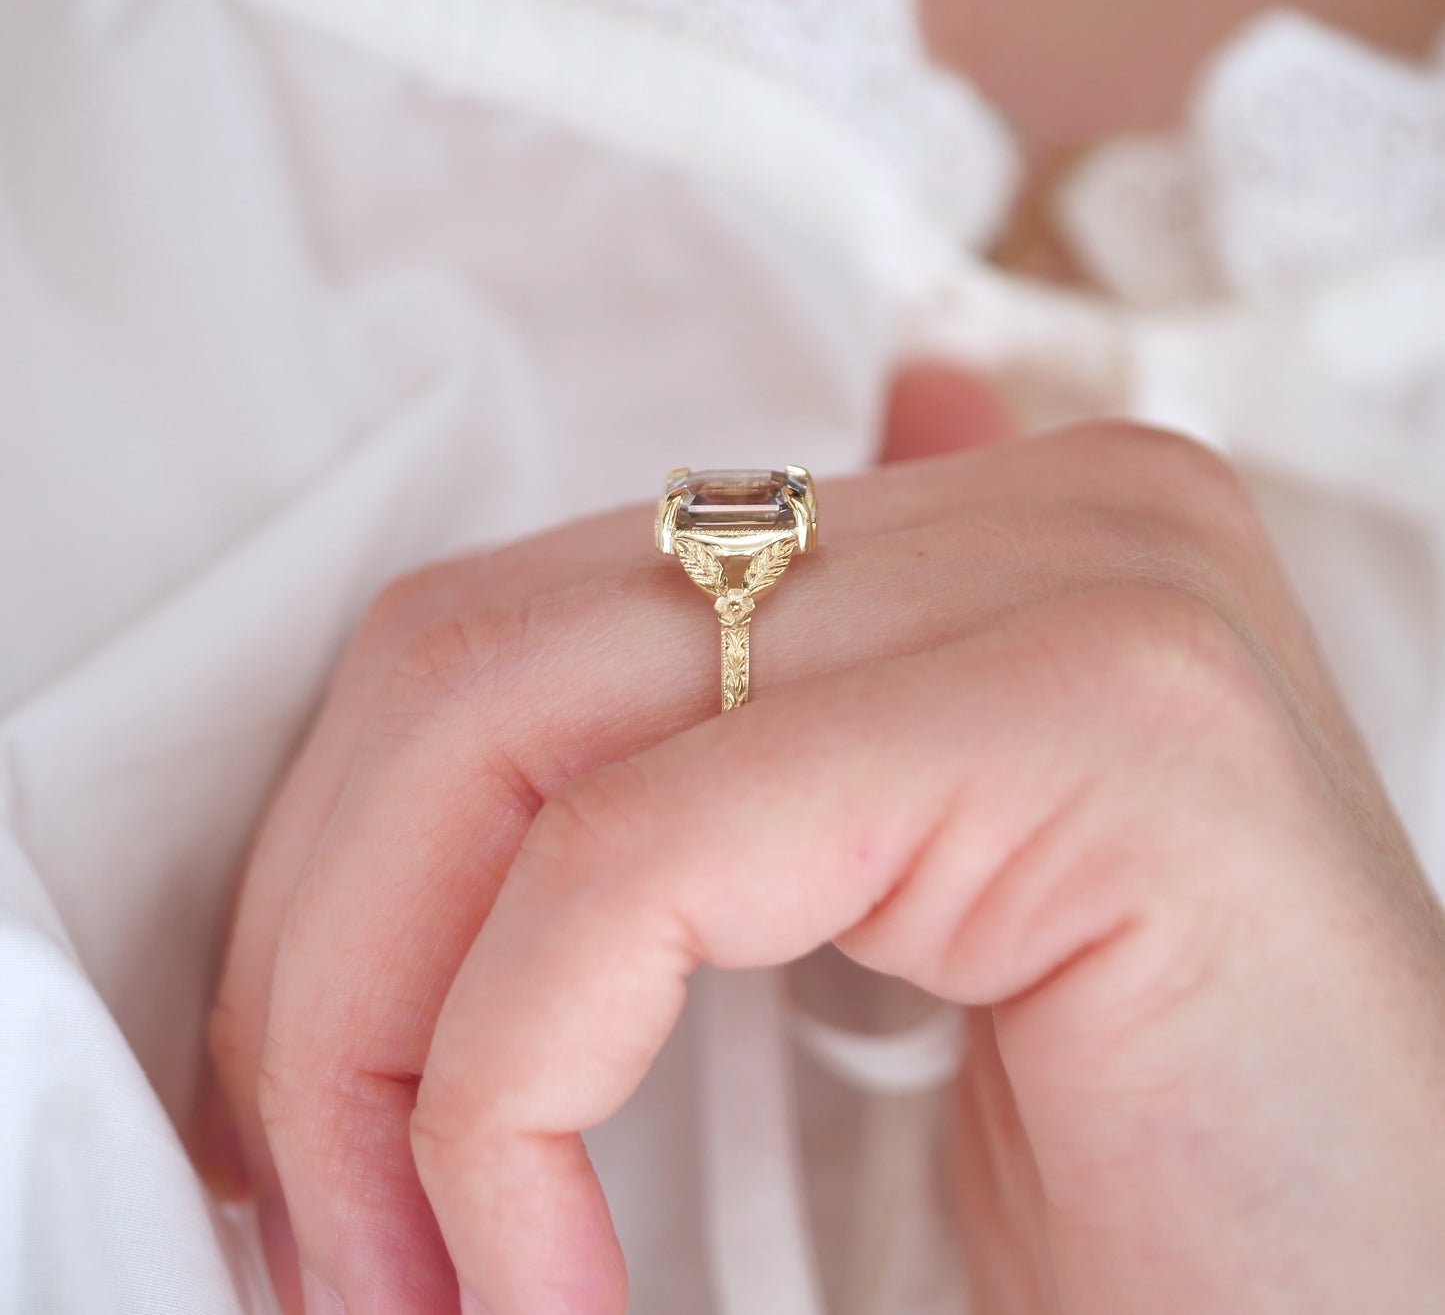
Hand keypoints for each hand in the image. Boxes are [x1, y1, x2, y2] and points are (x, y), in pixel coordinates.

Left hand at [204, 410, 1444, 1314]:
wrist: (1367, 1312)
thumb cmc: (1155, 1184)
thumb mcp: (885, 940)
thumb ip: (757, 780)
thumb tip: (554, 776)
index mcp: (977, 536)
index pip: (532, 616)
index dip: (360, 852)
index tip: (304, 1093)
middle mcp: (1035, 512)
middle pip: (492, 651)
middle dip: (331, 943)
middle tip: (310, 1196)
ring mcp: (1078, 584)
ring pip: (525, 727)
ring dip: (384, 1015)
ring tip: (402, 1243)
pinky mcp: (1099, 718)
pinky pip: (650, 857)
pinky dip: (520, 1075)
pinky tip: (546, 1268)